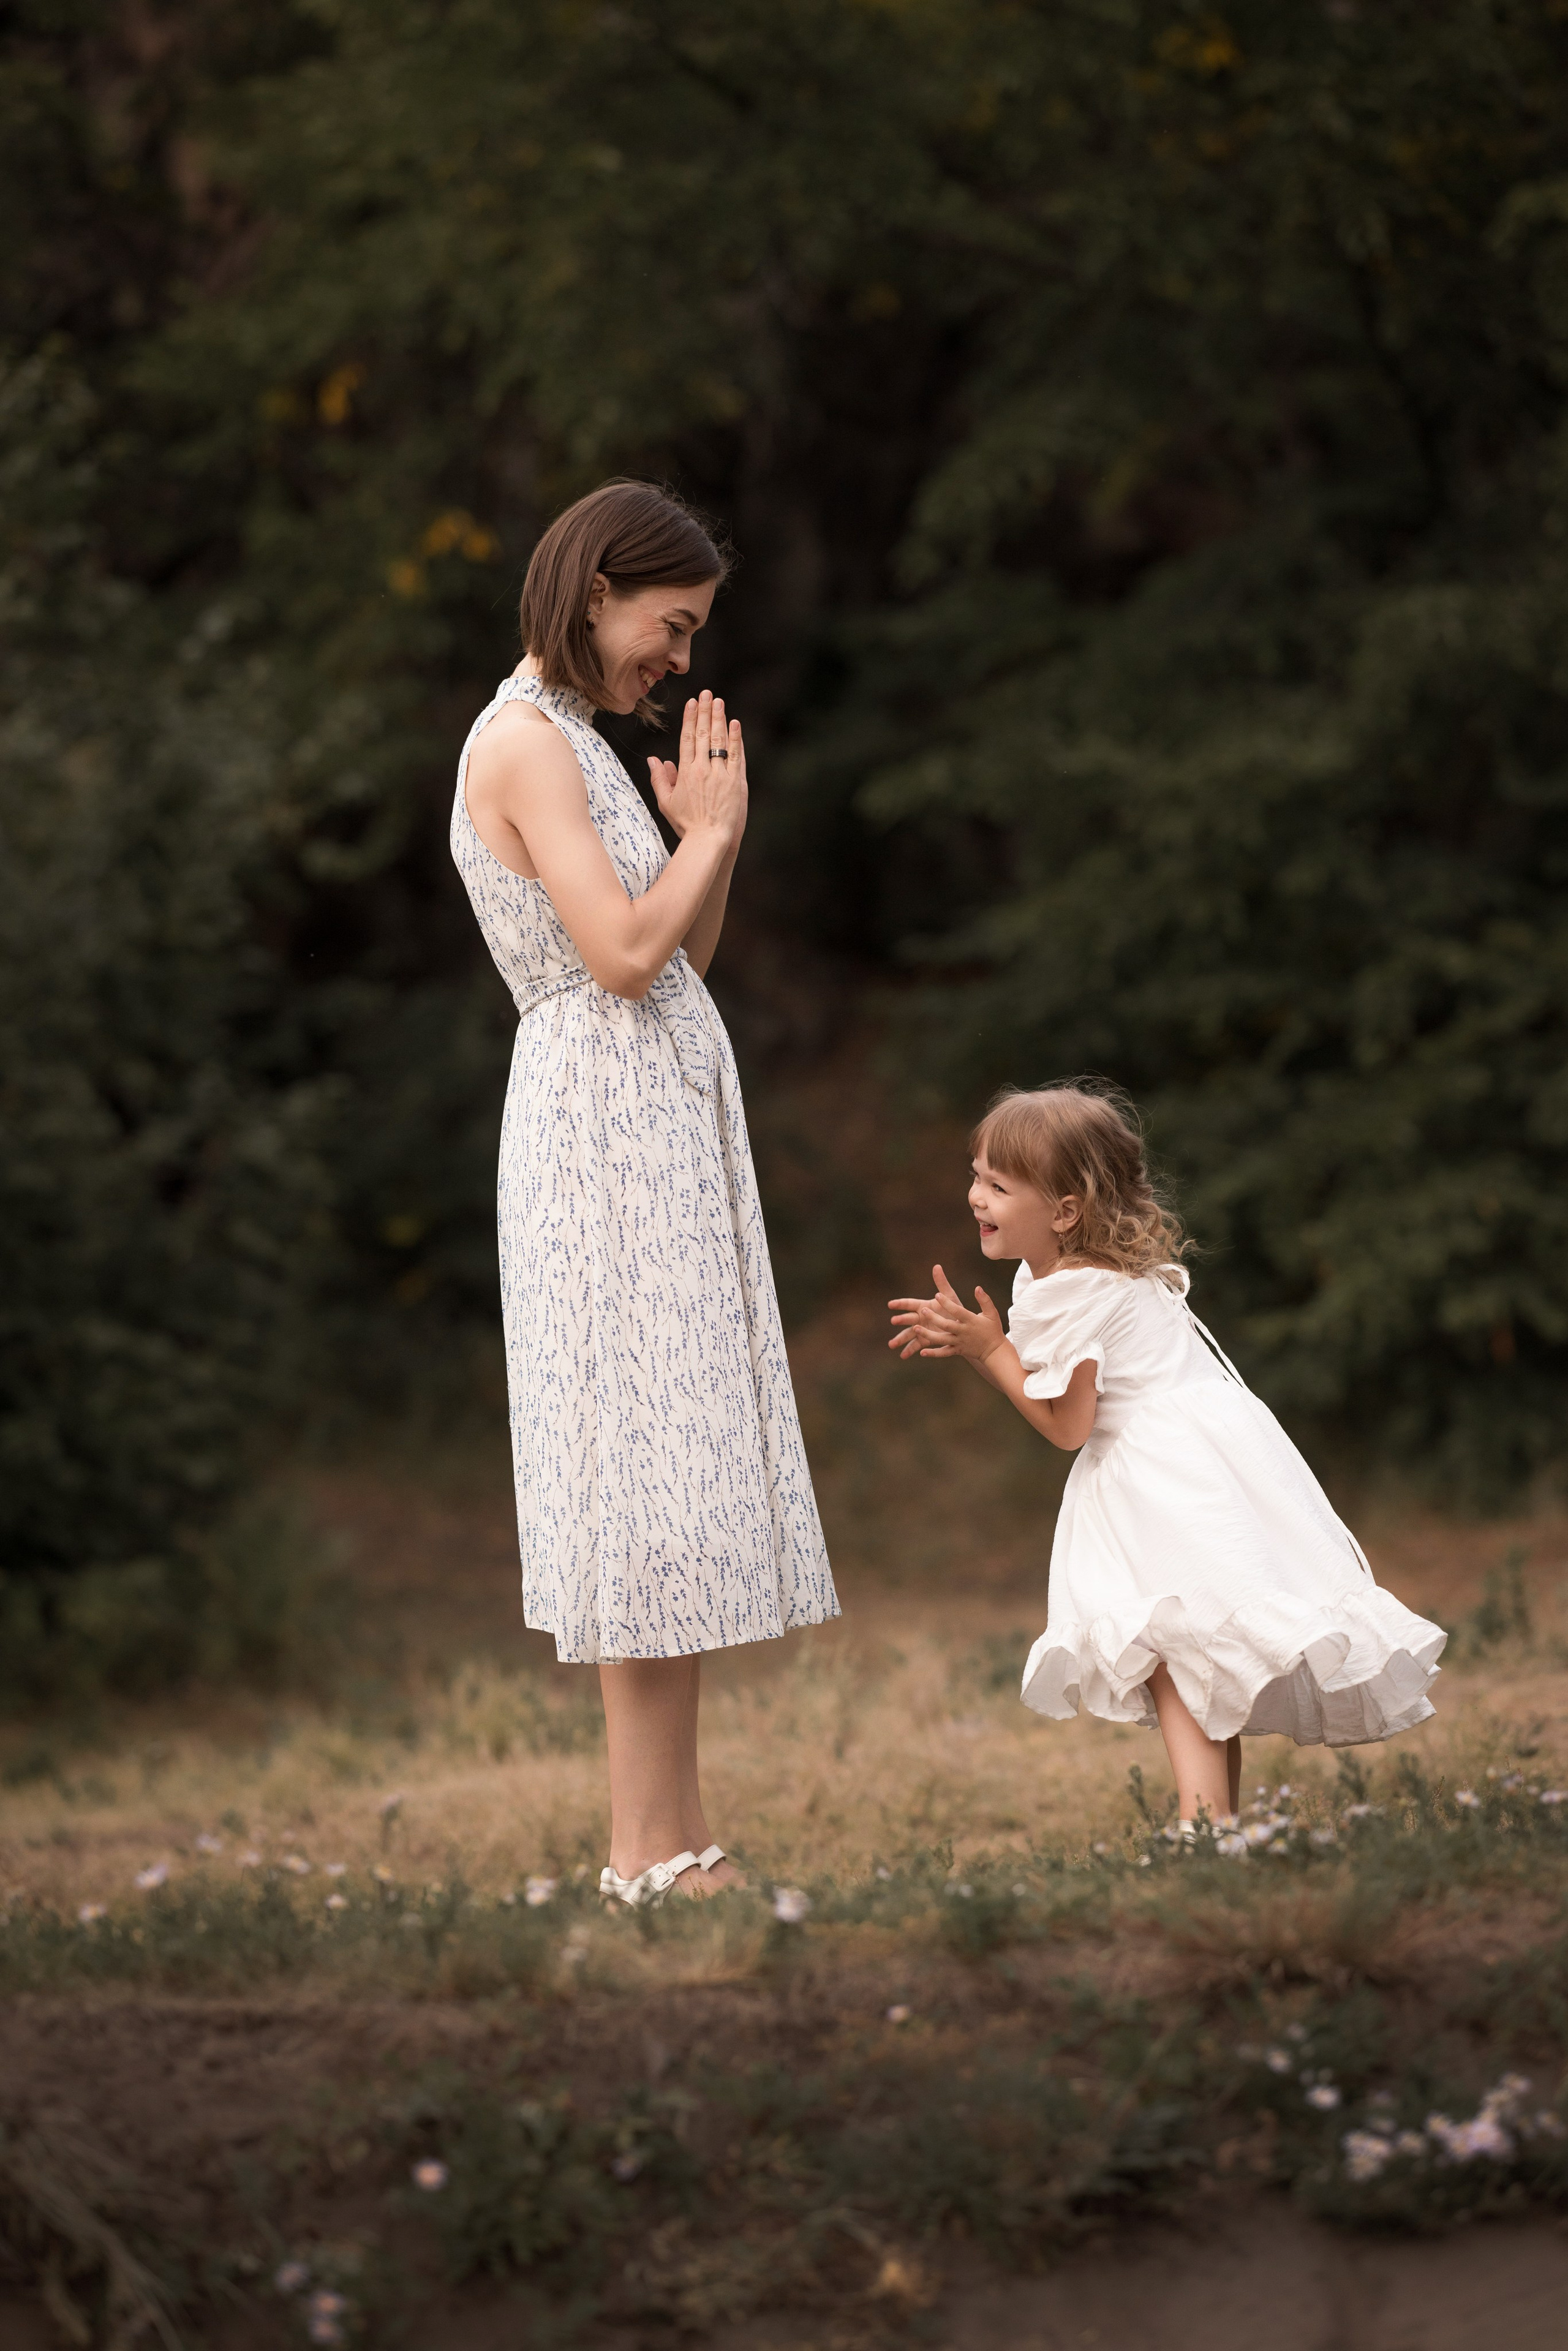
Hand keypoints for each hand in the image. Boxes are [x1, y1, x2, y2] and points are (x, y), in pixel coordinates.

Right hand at [648, 688, 746, 848]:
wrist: (709, 840)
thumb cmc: (686, 824)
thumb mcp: (666, 802)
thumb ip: (660, 779)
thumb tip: (654, 758)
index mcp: (685, 773)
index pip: (687, 739)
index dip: (690, 719)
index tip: (692, 703)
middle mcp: (702, 770)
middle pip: (703, 734)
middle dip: (705, 712)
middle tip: (707, 693)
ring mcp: (720, 775)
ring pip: (719, 741)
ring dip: (719, 719)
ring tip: (719, 702)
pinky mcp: (735, 782)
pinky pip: (735, 756)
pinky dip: (735, 739)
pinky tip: (735, 724)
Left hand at [888, 1265, 1007, 1361]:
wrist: (994, 1351)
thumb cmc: (993, 1329)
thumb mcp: (992, 1313)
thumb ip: (985, 1300)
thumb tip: (978, 1288)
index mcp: (971, 1320)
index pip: (957, 1311)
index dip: (947, 1303)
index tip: (937, 1295)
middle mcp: (963, 1332)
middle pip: (946, 1325)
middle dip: (933, 1317)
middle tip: (923, 1310)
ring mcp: (959, 1342)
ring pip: (941, 1340)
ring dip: (928, 1334)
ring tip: (915, 1328)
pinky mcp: (957, 1351)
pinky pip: (944, 1353)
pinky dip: (933, 1353)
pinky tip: (922, 1352)